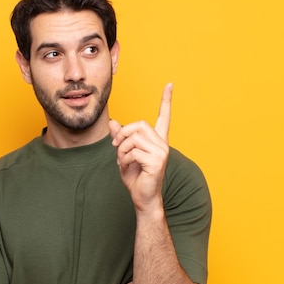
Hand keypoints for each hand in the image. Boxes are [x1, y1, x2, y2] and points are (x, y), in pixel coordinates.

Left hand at [109, 83, 172, 210]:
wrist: (143, 198)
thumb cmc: (136, 177)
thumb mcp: (123, 154)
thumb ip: (120, 138)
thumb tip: (113, 122)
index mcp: (157, 140)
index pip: (164, 116)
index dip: (166, 100)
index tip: (169, 84)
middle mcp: (162, 143)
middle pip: (139, 124)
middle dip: (123, 134)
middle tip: (115, 147)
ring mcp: (162, 152)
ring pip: (134, 138)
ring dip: (121, 150)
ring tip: (122, 161)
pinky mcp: (157, 160)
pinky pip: (133, 151)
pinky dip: (123, 159)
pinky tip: (126, 167)